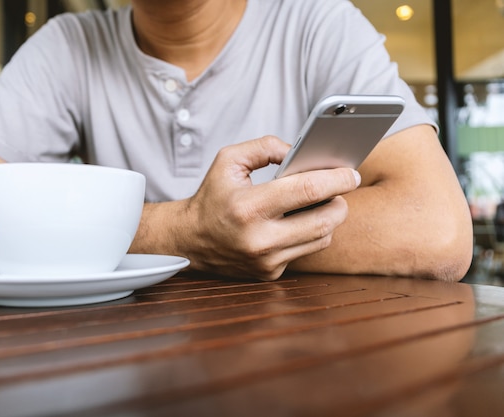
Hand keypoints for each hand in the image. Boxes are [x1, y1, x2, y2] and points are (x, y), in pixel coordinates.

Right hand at [180, 135, 360, 279]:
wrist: (190, 239)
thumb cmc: (212, 197)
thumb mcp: (229, 160)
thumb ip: (266, 146)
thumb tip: (300, 152)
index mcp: (248, 207)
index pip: (308, 190)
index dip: (337, 179)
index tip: (351, 172)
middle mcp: (259, 239)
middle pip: (325, 220)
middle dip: (340, 201)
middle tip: (341, 189)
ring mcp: (266, 261)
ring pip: (322, 239)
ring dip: (329, 219)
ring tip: (321, 203)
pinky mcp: (269, 274)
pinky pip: (305, 252)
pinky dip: (309, 235)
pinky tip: (298, 223)